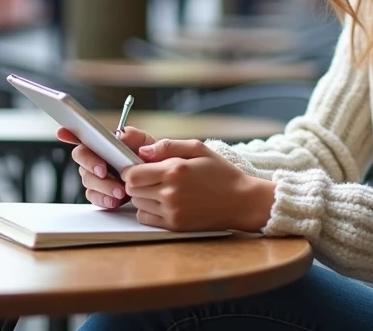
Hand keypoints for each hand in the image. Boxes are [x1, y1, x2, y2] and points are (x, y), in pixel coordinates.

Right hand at [56, 126, 155, 208]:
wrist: (158, 183)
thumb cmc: (152, 160)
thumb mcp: (150, 145)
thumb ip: (138, 137)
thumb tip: (122, 135)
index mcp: (106, 142)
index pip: (84, 134)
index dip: (70, 132)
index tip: (62, 131)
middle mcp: (96, 157)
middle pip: (81, 157)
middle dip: (91, 164)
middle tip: (104, 171)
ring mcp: (96, 176)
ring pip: (88, 180)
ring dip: (103, 186)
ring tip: (120, 191)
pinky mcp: (100, 193)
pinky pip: (94, 196)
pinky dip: (104, 199)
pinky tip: (115, 201)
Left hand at [121, 138, 274, 232]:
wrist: (241, 202)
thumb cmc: (221, 173)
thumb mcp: (198, 149)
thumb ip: (168, 146)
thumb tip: (142, 151)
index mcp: (175, 170)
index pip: (132, 174)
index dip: (130, 169)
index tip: (138, 166)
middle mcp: (170, 193)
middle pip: (131, 190)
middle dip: (136, 182)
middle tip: (149, 177)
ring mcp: (172, 211)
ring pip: (137, 203)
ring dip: (142, 195)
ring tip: (160, 189)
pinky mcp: (175, 225)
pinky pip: (146, 218)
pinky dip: (148, 210)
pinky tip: (162, 203)